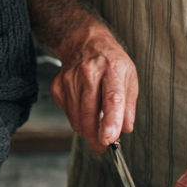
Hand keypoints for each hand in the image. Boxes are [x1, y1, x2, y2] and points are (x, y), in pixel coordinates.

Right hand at [49, 28, 137, 152]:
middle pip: (89, 115)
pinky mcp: (57, 87)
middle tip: (103, 144)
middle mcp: (89, 73)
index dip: (110, 121)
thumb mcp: (129, 77)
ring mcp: (70, 80)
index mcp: (113, 69)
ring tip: (96, 120)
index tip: (109, 138)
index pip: (111, 99)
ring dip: (88, 129)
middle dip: (97, 137)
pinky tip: (84, 106)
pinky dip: (78, 118)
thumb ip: (129, 105)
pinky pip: (68, 115)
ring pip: (77, 120)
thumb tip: (125, 129)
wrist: (84, 43)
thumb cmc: (110, 61)